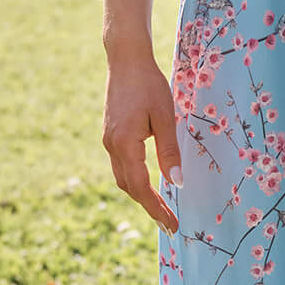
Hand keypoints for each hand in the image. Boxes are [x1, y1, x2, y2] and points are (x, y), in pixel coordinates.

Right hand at [102, 52, 181, 236]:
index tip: (172, 224)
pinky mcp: (110, 134)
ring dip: (140, 195)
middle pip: (129, 187)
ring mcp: (108, 140)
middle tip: (169, 222)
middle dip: (149, 207)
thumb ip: (169, 151)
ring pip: (123, 178)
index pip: (141, 187)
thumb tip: (176, 183)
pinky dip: (134, 180)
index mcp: (125, 144)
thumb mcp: (165, 117)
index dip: (156, 209)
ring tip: (160, 208)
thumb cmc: (149, 85)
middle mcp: (112, 146)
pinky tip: (148, 183)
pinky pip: (121, 165)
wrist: (126, 60)